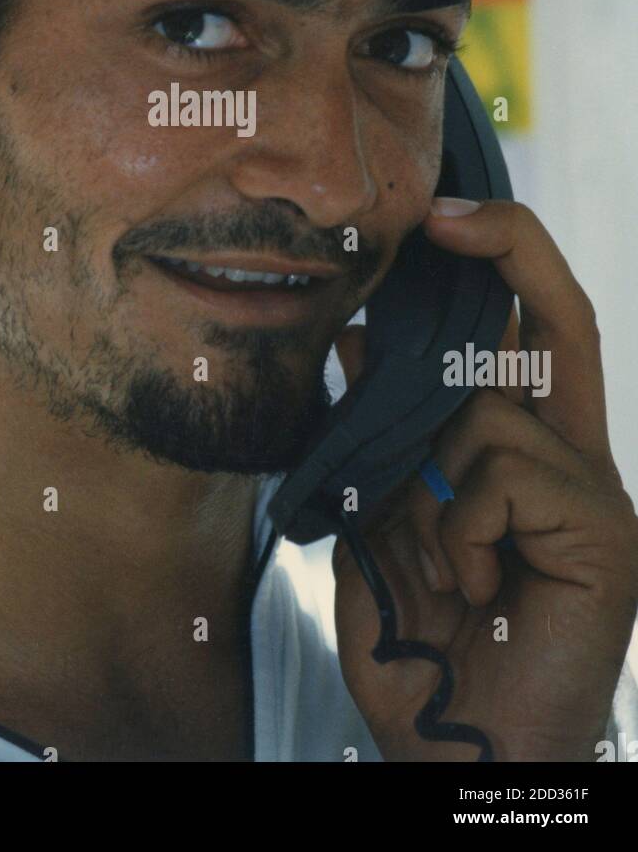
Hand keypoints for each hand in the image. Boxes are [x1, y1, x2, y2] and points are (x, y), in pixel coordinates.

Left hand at [332, 198, 637, 761]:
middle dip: (512, 244)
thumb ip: (385, 439)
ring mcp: (597, 493)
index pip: (527, 330)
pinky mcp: (606, 530)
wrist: (459, 751)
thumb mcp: (385, 521)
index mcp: (525, 452)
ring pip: (492, 406)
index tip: (435, 218)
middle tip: (442, 214)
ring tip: (438, 563)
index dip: (498, 260)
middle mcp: (574, 458)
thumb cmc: (423, 647)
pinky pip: (503, 471)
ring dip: (430, 473)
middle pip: (564, 316)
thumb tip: (360, 337)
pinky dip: (456, 524)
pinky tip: (467, 586)